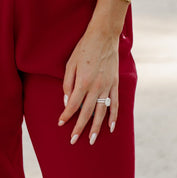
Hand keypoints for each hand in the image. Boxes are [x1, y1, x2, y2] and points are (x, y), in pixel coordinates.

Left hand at [57, 26, 119, 143]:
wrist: (103, 36)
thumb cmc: (84, 48)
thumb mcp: (70, 63)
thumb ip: (67, 83)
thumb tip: (67, 100)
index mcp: (83, 82)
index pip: (73, 105)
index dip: (66, 116)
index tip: (60, 124)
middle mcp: (96, 87)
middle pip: (86, 113)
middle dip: (79, 128)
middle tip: (73, 141)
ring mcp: (107, 87)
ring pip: (102, 112)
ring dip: (96, 128)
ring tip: (91, 140)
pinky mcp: (115, 84)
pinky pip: (115, 104)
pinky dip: (114, 117)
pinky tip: (111, 128)